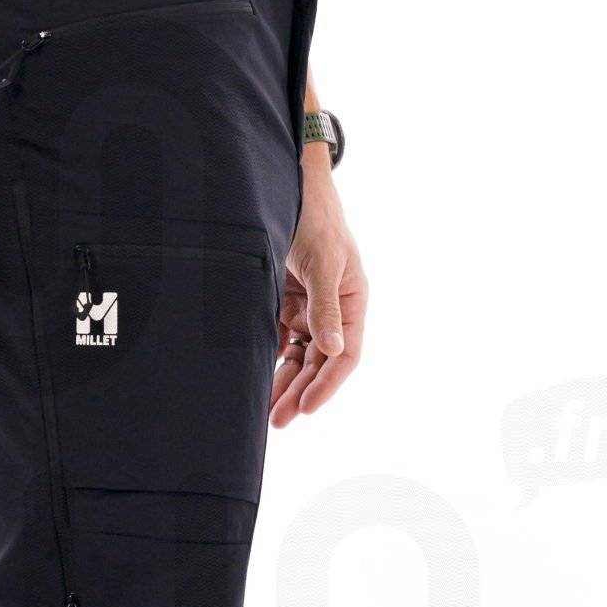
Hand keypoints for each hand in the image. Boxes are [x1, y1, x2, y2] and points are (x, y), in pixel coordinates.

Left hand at [270, 163, 367, 423]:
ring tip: (264, 412)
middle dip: (299, 392)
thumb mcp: (325, 261)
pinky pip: (276, 339)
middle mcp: (332, 310)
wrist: (289, 184)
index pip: (345, 355)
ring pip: (296, 356)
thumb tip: (333, 348)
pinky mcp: (283, 302)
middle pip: (318, 362)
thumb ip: (326, 307)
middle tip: (278, 422)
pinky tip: (253, 380)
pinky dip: (266, 360)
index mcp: (352, 301)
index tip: (307, 409)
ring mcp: (307, 307)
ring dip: (282, 383)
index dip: (327, 385)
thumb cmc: (317, 217)